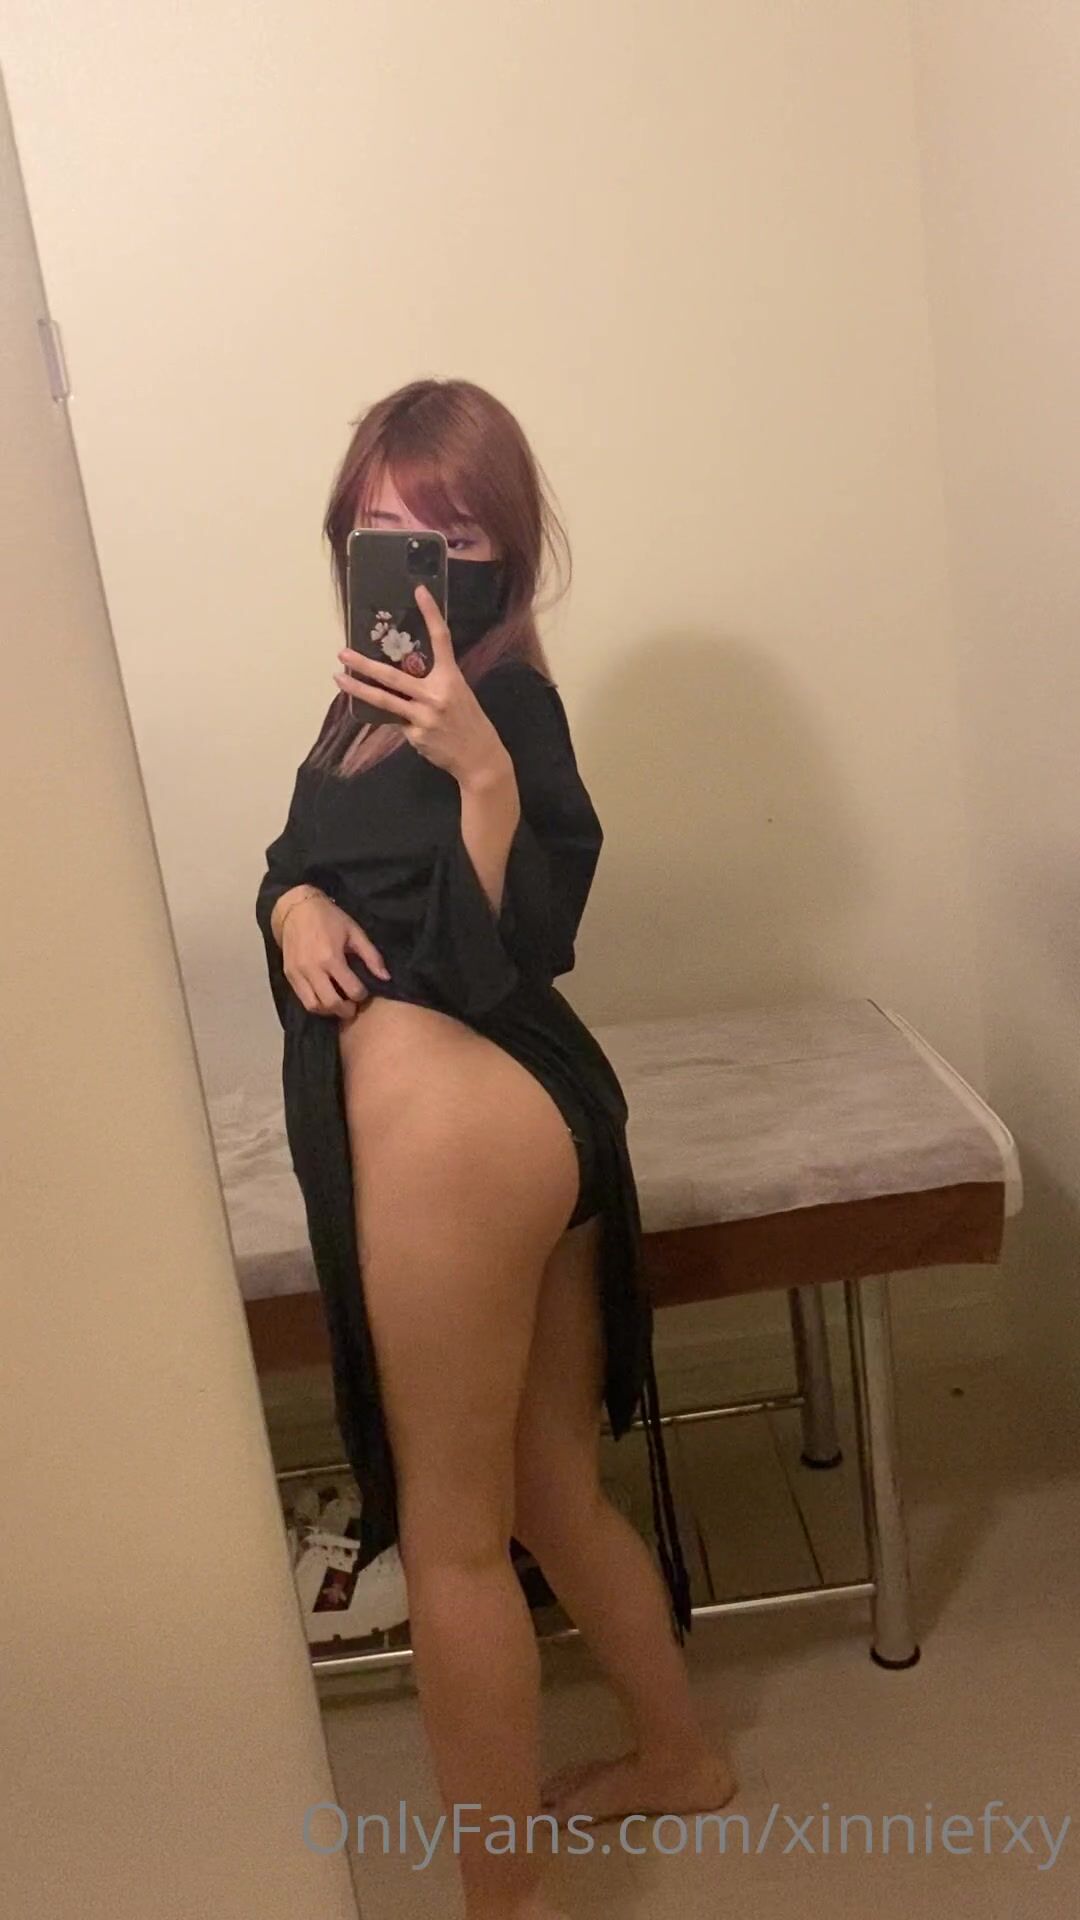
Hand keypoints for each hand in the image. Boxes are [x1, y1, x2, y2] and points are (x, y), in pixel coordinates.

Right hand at [281, 893, 389, 1020]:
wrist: (297, 909)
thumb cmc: (329, 918)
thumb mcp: (354, 932)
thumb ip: (371, 956)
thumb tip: (385, 978)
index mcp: (331, 958)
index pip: (352, 990)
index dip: (362, 995)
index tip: (364, 991)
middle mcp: (312, 969)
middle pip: (331, 1004)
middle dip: (346, 1010)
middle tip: (353, 1006)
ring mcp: (298, 973)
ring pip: (313, 1006)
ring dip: (328, 1010)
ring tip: (338, 1004)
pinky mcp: (289, 975)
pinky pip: (302, 999)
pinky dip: (315, 1003)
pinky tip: (325, 997)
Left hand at [332, 583, 511, 788]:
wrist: (479, 758)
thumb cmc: (469, 722)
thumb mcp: (459, 694)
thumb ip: (433, 683)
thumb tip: (401, 676)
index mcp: (451, 678)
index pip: (441, 639)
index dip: (431, 614)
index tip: (419, 591)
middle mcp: (436, 695)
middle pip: (394, 676)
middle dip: (365, 664)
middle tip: (342, 653)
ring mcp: (423, 716)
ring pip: (384, 701)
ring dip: (358, 688)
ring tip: (338, 678)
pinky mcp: (415, 735)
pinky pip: (396, 722)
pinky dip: (394, 718)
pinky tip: (401, 722)